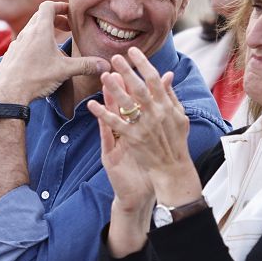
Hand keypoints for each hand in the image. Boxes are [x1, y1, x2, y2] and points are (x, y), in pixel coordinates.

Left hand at [0, 2, 108, 103]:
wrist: (7, 94)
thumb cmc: (35, 78)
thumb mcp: (64, 71)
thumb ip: (85, 65)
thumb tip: (105, 64)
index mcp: (40, 30)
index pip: (48, 6)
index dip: (60, 6)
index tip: (70, 13)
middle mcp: (26, 33)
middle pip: (40, 16)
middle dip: (55, 19)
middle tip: (67, 27)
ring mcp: (16, 43)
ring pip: (31, 30)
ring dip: (44, 32)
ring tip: (55, 44)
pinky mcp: (11, 54)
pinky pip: (24, 42)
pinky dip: (34, 43)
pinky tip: (40, 59)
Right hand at [88, 76, 154, 257]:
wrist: (138, 194)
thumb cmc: (146, 165)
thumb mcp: (151, 140)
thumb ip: (157, 115)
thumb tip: (166, 89)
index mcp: (135, 129)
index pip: (135, 103)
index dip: (134, 85)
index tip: (134, 66)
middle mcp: (124, 133)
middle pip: (122, 106)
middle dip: (120, 87)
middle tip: (116, 67)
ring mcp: (116, 143)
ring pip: (112, 117)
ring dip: (108, 100)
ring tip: (104, 83)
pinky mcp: (110, 155)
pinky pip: (106, 136)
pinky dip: (102, 123)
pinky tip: (95, 110)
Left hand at [90, 47, 199, 205]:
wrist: (173, 168)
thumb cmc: (176, 141)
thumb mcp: (179, 116)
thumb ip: (171, 95)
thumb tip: (168, 75)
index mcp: (167, 106)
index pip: (154, 79)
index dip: (143, 63)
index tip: (133, 51)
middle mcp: (156, 113)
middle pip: (139, 87)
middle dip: (127, 71)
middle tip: (115, 57)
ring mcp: (144, 126)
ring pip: (126, 104)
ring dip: (114, 89)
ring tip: (104, 75)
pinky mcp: (133, 139)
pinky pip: (115, 124)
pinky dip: (103, 114)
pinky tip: (92, 104)